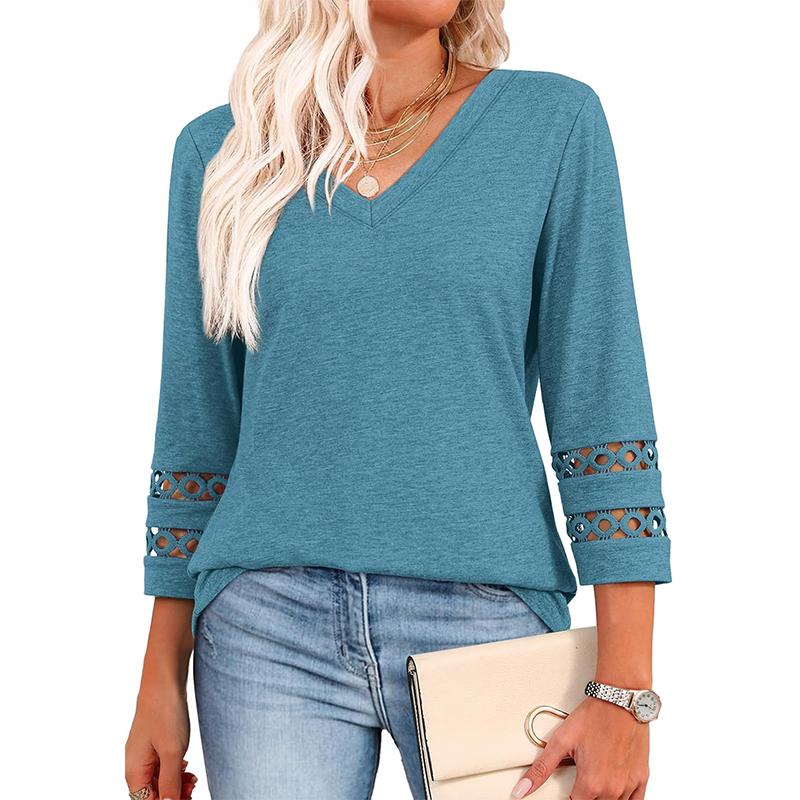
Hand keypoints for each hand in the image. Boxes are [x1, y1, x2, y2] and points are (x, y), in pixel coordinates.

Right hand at [125, 686, 196, 799]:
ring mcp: (145, 752)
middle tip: (193, 789)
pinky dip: (175, 770)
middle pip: (152, 794)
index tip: (187, 797)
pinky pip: (162, 765)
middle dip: (172, 796)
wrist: (165, 679)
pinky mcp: (155, 742)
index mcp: (134, 771)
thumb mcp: (172, 751)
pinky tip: (186, 767)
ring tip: (193, 780)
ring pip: (158, 780)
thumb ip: (170, 782)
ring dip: (175, 784)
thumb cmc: (165, 712)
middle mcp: (136, 764)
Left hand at [511, 697, 649, 798]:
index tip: (568, 791)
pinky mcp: (641, 777)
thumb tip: (521, 790)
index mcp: (591, 783)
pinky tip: (616, 792)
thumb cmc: (594, 716)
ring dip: (602, 798)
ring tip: (594, 782)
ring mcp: (629, 785)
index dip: (569, 798)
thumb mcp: (561, 740)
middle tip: (580, 782)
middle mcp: (612, 789)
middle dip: (584, 797)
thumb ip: (541, 769)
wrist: (620, 700)